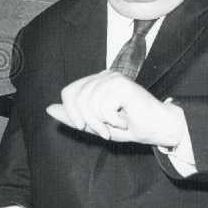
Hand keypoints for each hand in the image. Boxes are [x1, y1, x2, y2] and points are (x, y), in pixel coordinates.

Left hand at [45, 70, 185, 146]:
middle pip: (75, 97)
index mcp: (94, 82)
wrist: (158, 129)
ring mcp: (113, 78)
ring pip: (89, 103)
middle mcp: (103, 76)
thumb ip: (73, 116)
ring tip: (116, 125)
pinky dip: (113, 120)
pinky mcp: (122, 84)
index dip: (72, 112)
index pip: (68, 92)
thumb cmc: (129, 127)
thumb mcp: (95, 125)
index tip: (86, 127)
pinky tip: (125, 119)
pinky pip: (103, 107)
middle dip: (87, 120)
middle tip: (103, 131)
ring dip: (101, 122)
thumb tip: (49, 108)